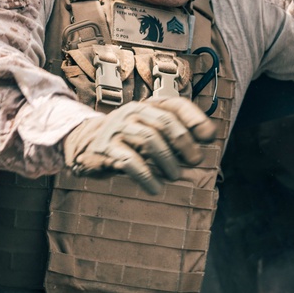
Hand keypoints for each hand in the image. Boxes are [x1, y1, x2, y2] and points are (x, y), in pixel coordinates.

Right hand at [62, 97, 216, 194]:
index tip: (209, 136)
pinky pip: (129, 161)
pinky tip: (155, 188)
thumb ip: (175, 134)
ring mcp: (118, 129)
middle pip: (165, 122)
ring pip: (149, 140)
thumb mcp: (150, 132)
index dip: (194, 118)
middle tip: (195, 161)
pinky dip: (146, 176)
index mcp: (147, 106)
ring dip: (167, 161)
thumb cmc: (128, 140)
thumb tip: (208, 139)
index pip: (174, 104)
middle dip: (184, 143)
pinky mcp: (105, 149)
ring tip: (174, 176)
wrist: (84, 144)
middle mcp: (133, 113)